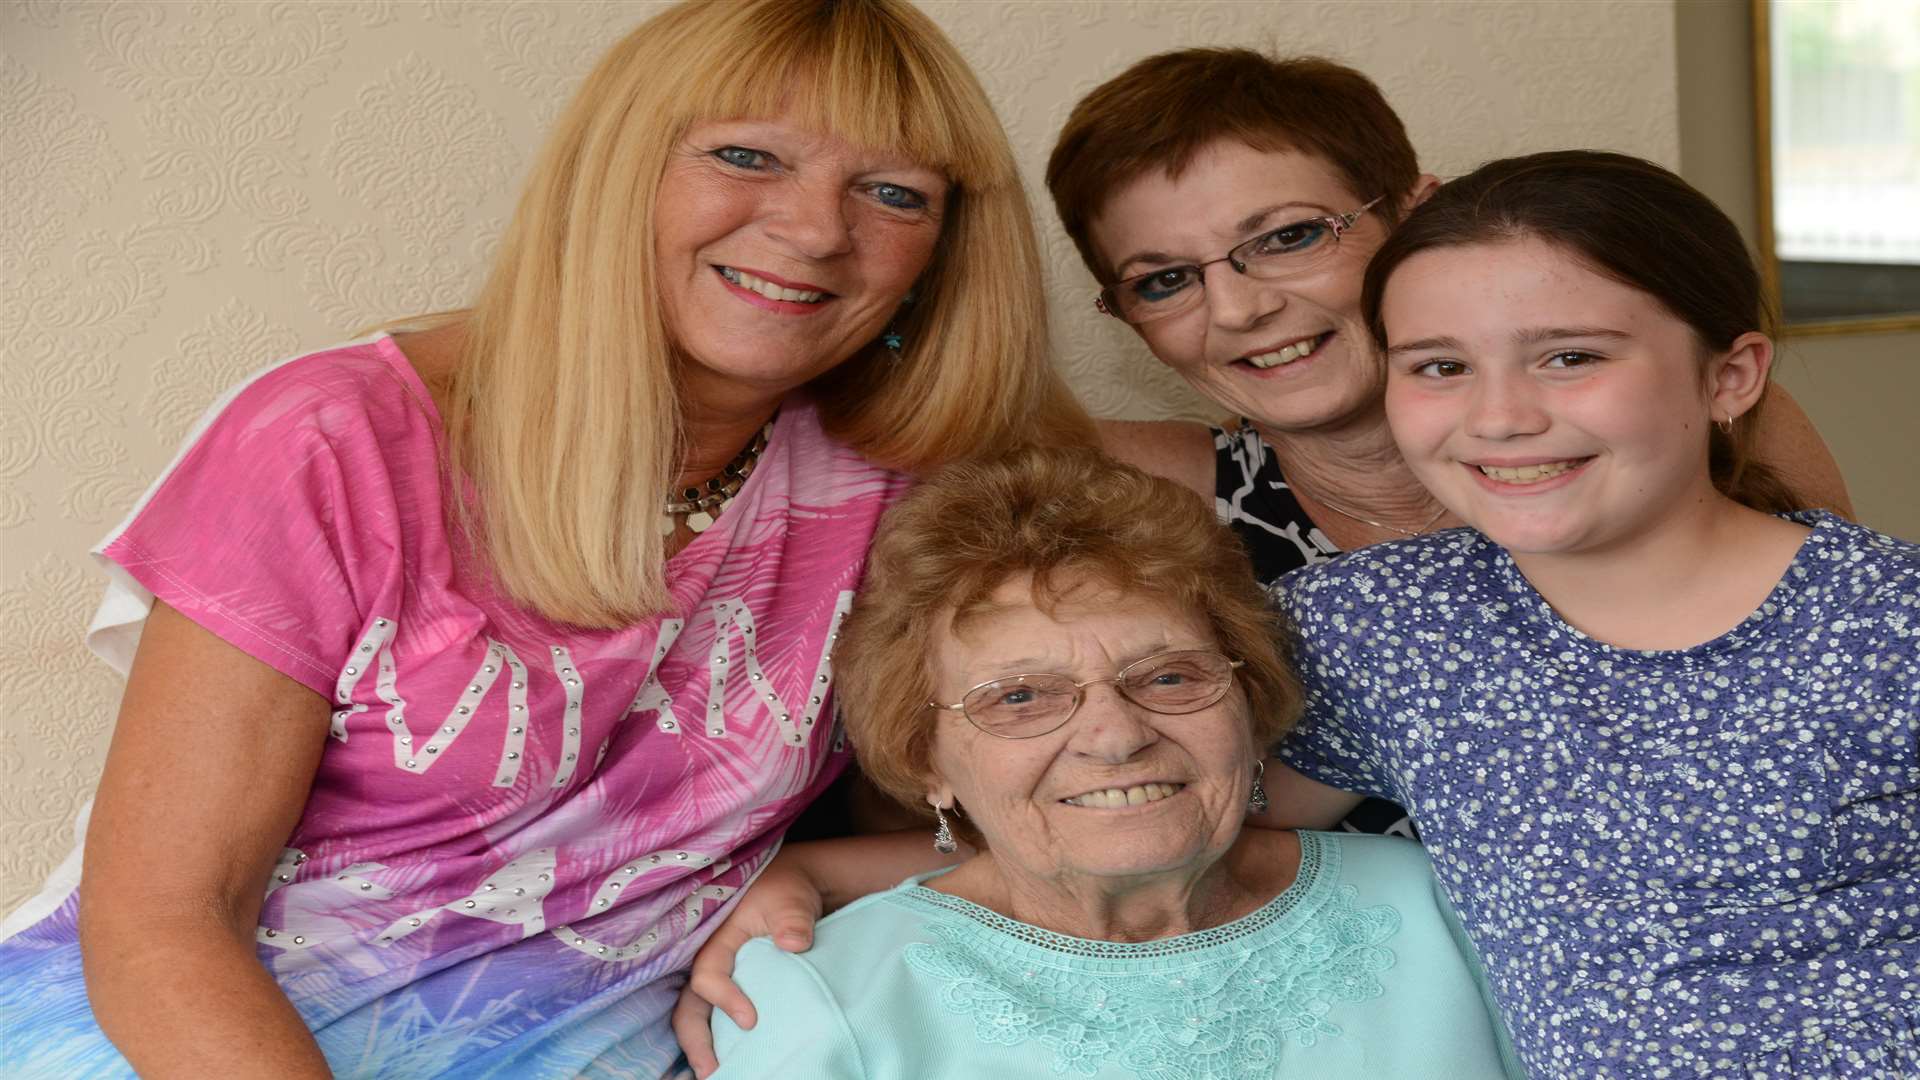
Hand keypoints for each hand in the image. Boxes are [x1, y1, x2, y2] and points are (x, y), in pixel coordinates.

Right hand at [671, 848, 825, 1077]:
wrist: (794, 890)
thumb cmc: (788, 892)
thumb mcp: (791, 900)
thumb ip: (793, 920)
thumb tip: (793, 943)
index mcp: (717, 939)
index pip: (708, 975)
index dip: (725, 999)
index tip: (751, 1021)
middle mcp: (709, 961)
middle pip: (689, 1005)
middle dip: (696, 1041)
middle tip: (712, 1072)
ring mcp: (719, 977)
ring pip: (697, 1015)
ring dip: (704, 1046)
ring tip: (718, 1073)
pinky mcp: (733, 987)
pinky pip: (715, 1016)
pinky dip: (719, 1039)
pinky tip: (733, 1058)